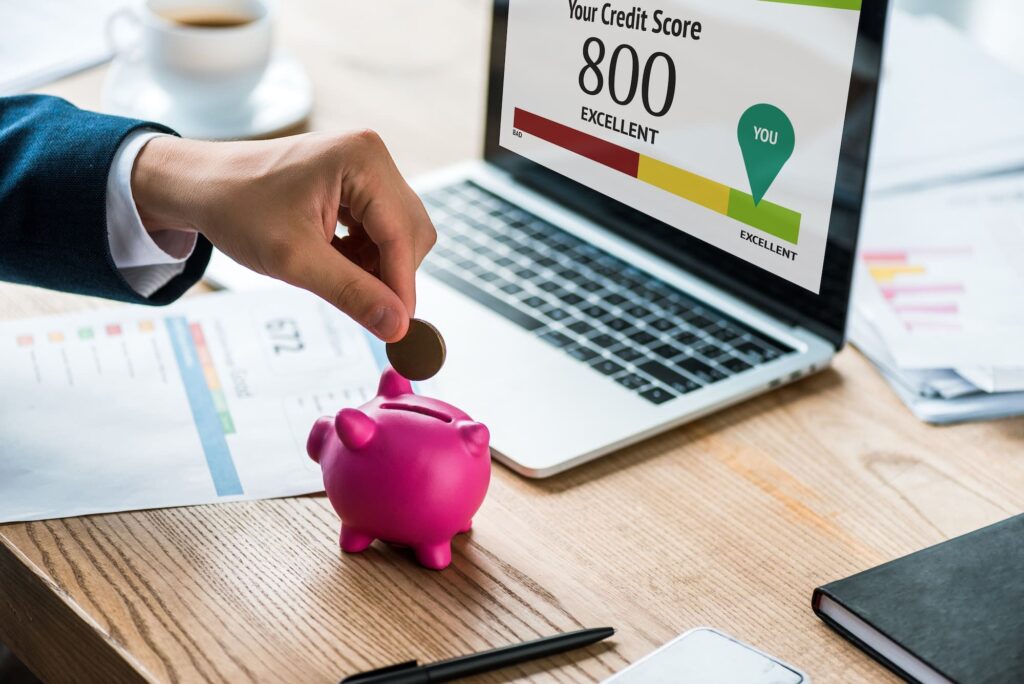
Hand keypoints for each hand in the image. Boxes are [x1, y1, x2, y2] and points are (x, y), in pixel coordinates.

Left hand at [131, 131, 435, 341]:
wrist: (202, 185)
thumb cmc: (237, 210)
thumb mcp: (293, 260)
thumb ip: (350, 293)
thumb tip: (397, 326)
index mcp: (362, 161)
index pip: (402, 235)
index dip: (402, 286)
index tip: (399, 331)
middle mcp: (373, 156)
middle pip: (411, 234)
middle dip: (389, 275)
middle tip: (357, 305)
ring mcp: (368, 167)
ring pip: (401, 236)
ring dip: (376, 267)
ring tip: (330, 274)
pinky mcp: (360, 182)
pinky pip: (384, 230)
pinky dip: (366, 256)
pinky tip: (333, 260)